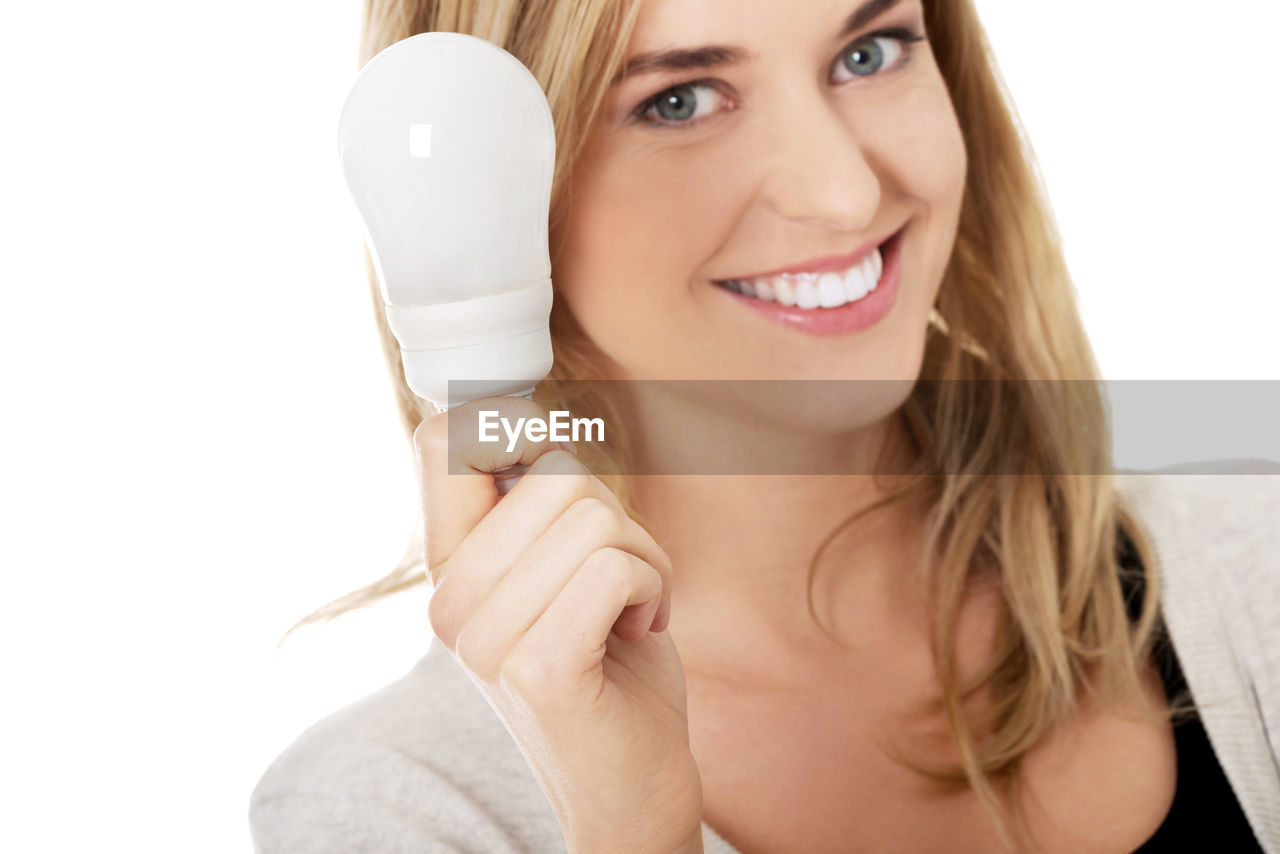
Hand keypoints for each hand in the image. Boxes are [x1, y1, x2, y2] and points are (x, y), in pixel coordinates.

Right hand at [415, 397, 703, 852]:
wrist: (630, 782)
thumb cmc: (609, 662)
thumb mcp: (558, 571)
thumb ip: (534, 506)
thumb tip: (524, 414)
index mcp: (450, 570)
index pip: (441, 440)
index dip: (511, 423)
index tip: (556, 465)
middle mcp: (452, 603)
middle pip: (552, 473)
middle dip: (617, 515)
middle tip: (622, 580)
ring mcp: (487, 641)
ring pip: (593, 516)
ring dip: (644, 557)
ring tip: (631, 609)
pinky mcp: (538, 669)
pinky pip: (613, 567)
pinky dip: (653, 587)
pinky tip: (639, 631)